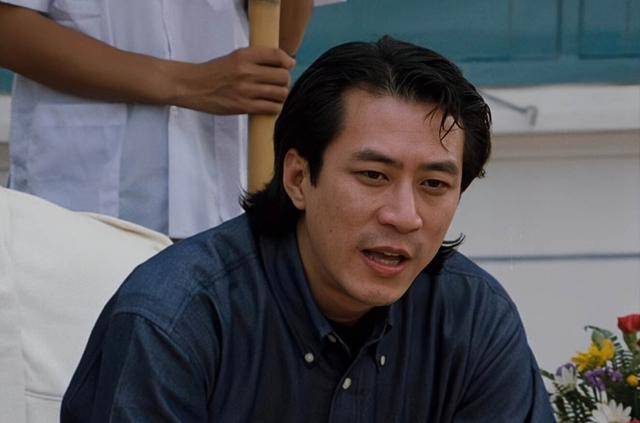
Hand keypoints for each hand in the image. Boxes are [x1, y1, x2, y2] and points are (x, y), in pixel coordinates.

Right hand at [172, 46, 295, 114]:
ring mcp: (245, 90)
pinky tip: (270, 106)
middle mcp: (246, 71)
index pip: (276, 55)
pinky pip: (270, 108)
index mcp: (244, 55)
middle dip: (285, 81)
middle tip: (280, 84)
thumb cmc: (215, 72)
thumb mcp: (234, 57)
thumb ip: (255, 59)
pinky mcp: (243, 106)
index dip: (287, 61)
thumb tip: (284, 64)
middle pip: (282, 76)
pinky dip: (275, 108)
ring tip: (276, 96)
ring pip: (280, 93)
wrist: (193, 86)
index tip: (289, 65)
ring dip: (282, 96)